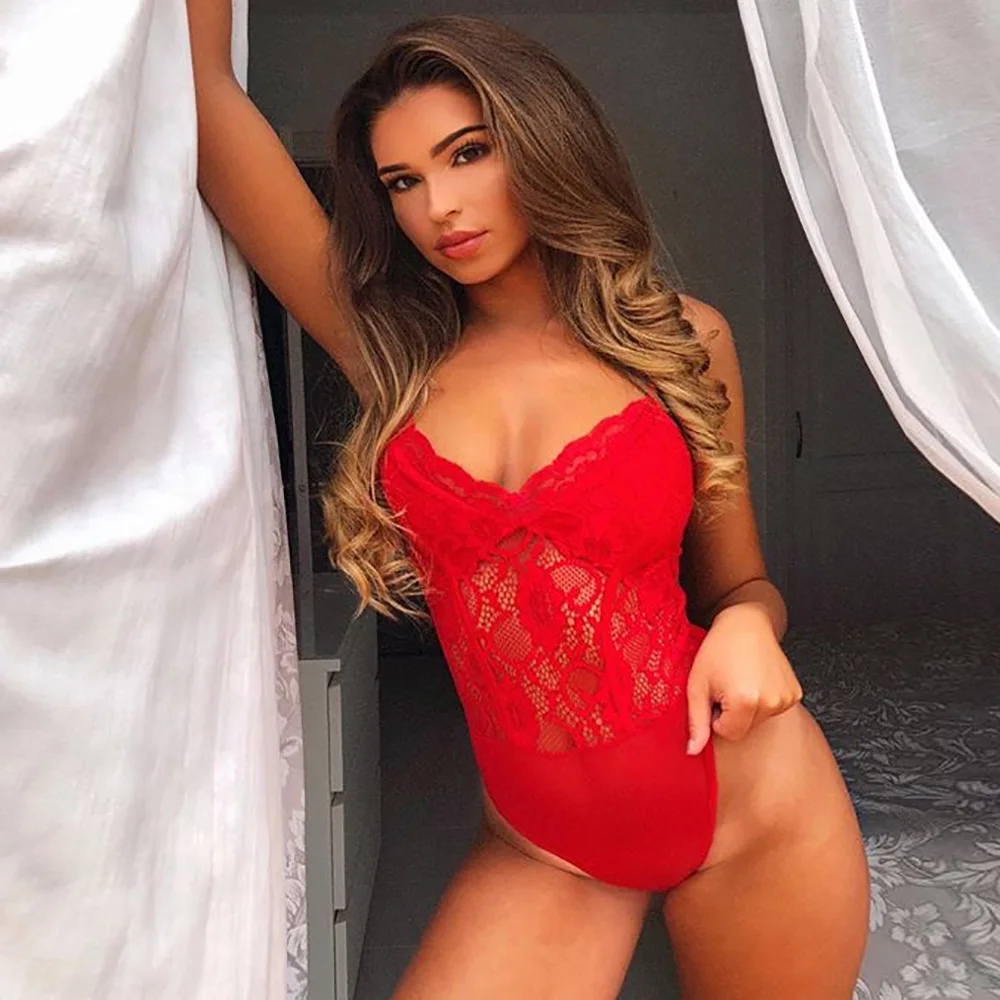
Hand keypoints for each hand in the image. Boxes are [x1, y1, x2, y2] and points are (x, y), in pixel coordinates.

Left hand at [685, 602, 802, 754]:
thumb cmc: (717, 649)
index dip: (715, 716)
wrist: (746, 623)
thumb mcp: (697, 684)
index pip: (727, 734)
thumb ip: (696, 721)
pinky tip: (755, 679)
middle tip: (726, 686)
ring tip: (740, 680)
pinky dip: (762, 700)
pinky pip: (772, 710)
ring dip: (746, 707)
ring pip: (758, 721)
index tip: (714, 694)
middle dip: (731, 714)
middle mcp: (771, 702)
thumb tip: (693, 752)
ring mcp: (786, 698)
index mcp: (745, 701)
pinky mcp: (795, 693)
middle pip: (744, 729)